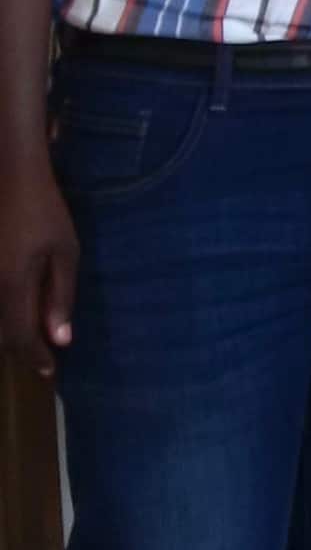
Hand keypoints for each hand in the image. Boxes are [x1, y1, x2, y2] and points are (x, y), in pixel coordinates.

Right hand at [0, 160, 76, 375]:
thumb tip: (60, 340)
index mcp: (11, 285)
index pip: (19, 337)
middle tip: (40, 357)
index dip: (34, 357)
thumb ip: (60, 297)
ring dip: (7, 331)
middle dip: (19, 348)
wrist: (8, 177)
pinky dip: (0, 312)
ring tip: (28, 337)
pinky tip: (13, 311)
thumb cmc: (44, 212)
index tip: (49, 372)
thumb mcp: (65, 252)